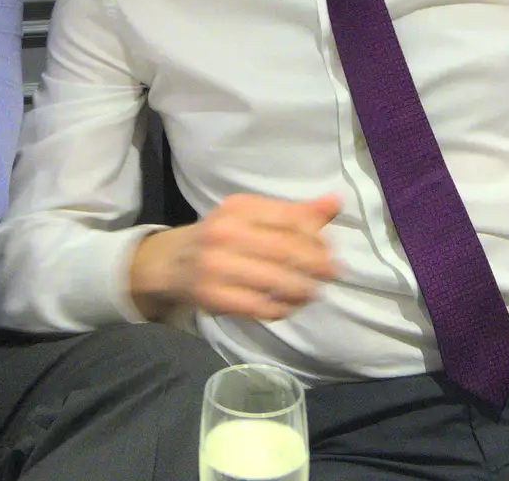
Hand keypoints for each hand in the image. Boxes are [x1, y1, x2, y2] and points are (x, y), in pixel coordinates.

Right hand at [129, 192, 341, 321]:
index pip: (290, 219)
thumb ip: (295, 213)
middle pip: (285, 250)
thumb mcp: (253, 216)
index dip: (317, 237)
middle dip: (316, 265)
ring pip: (276, 281)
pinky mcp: (213, 296)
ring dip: (303, 290)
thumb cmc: (223, 236)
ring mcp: (216, 265)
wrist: (172, 261)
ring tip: (312, 292)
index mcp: (239, 207)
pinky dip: (281, 308)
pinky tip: (287, 305)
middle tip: (331, 274)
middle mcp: (225, 232)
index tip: (329, 249)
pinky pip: (259, 307)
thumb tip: (336, 201)